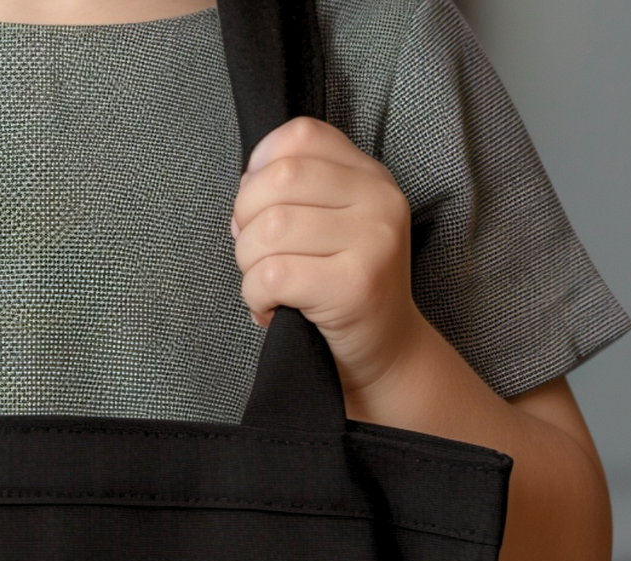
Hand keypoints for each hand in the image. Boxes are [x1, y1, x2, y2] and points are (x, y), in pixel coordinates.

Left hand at [231, 117, 421, 399]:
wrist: (386, 354)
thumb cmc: (342, 291)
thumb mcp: (332, 229)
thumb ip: (296, 196)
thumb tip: (244, 190)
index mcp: (371, 176)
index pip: (300, 136)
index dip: (259, 168)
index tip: (257, 210)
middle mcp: (379, 200)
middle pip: (278, 180)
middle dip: (245, 221)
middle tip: (254, 257)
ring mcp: (373, 241)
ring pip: (270, 229)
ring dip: (247, 265)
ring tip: (265, 286)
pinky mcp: (355, 286)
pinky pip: (272, 275)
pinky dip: (253, 296)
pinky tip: (269, 308)